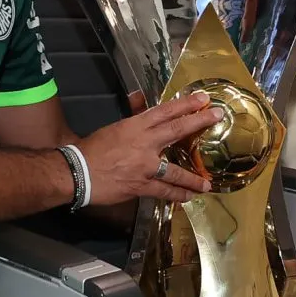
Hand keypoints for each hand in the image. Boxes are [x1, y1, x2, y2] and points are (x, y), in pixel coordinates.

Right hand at [80, 92, 219, 206]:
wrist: (77, 171)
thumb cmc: (93, 148)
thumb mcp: (115, 128)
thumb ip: (134, 122)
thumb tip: (144, 111)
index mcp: (136, 126)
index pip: (165, 110)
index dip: (186, 104)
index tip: (203, 99)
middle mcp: (144, 142)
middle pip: (176, 129)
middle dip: (198, 122)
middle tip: (217, 116)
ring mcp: (145, 165)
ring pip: (175, 169)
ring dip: (194, 177)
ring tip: (207, 183)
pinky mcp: (141, 185)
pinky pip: (164, 190)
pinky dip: (177, 194)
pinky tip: (188, 197)